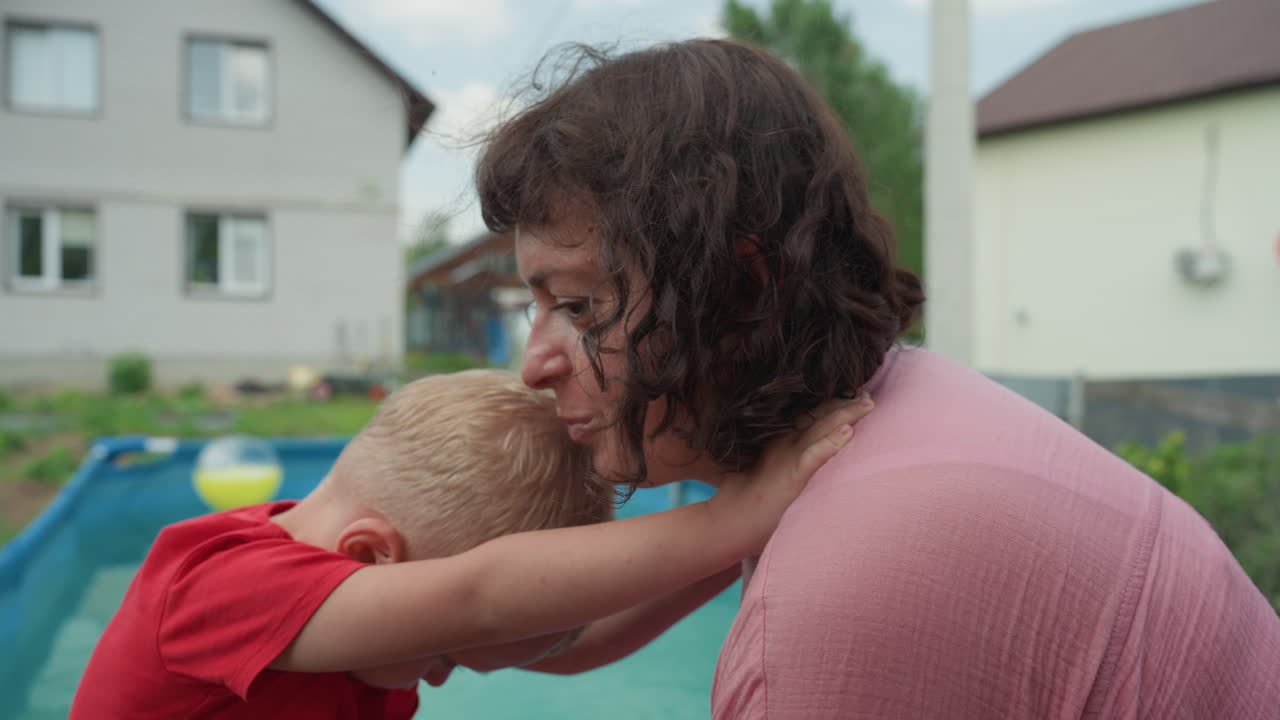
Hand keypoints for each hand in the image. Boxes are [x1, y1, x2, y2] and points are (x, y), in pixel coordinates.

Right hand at [708, 395, 872, 554]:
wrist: (728, 522)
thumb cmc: (749, 505)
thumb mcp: (769, 478)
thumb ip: (788, 466)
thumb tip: (808, 463)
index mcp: (781, 444)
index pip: (811, 419)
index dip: (833, 406)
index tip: (855, 396)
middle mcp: (786, 446)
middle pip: (820, 418)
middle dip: (846, 405)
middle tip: (869, 396)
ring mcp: (789, 459)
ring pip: (820, 429)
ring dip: (845, 415)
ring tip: (868, 403)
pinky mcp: (792, 476)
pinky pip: (814, 456)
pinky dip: (830, 443)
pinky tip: (847, 432)